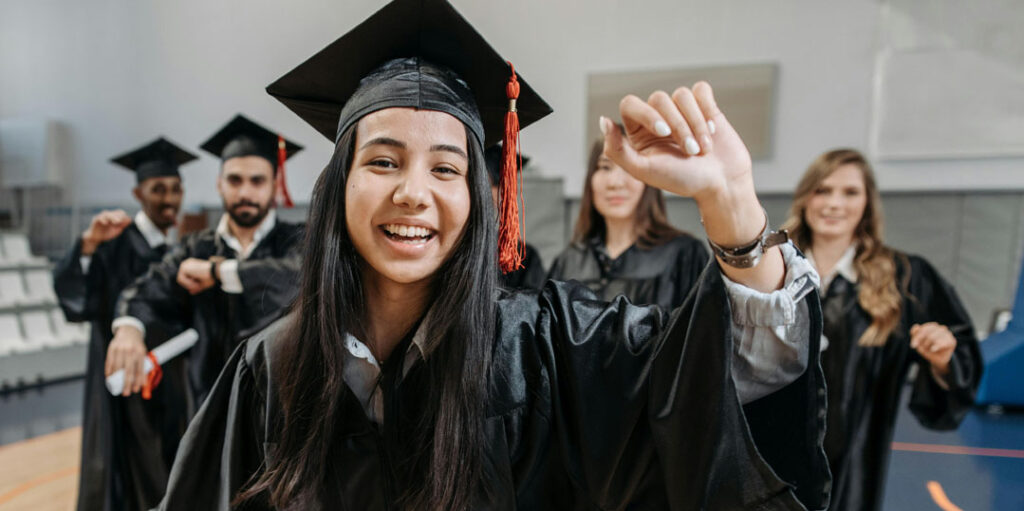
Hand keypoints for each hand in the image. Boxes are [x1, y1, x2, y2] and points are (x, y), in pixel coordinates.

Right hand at [82, 210, 131, 254]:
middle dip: (118, 217)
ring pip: (107, 214)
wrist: (97, 238)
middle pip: (114, 213)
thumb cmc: (108, 233)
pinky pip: (99, 218)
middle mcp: (108, 215)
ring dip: (112, 217)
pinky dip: (102, 219)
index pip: (120, 212)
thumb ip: (123, 225)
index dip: (123, 216)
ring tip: (116, 222)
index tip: (124, 221)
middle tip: (120, 222)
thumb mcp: (117, 230)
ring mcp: (101, 217)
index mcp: (114, 216)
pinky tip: (106, 223)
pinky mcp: (95, 220)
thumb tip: (129, 219)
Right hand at [105, 326, 146, 395]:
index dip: (138, 381)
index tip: (136, 390)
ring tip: (117, 387)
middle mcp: (131, 351)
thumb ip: (143, 366)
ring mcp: (120, 349)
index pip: (140, 369)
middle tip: (126, 393)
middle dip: (127, 384)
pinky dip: (109, 372)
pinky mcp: (112, 348)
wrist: (129, 331)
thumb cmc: (136, 346)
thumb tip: (142, 384)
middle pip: (129, 371)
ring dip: (116, 380)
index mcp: (140, 352)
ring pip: (117, 368)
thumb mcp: (143, 353)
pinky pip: (109, 363)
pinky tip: (109, 378)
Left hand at [176, 258, 215, 294]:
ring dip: (189, 285)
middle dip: (189, 285)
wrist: (214, 271)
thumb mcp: (202, 283)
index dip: (190, 285)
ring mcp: (184, 264)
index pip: (185, 277)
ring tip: (198, 285)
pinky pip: (180, 279)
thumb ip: (196, 287)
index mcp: (191, 264)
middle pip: (182, 278)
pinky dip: (188, 284)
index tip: (198, 287)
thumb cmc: (211, 276)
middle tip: (198, 287)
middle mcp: (186, 263)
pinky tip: (196, 282)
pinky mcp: (183, 268)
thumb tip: (190, 292)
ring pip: (180, 280)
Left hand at [601, 82, 750, 203]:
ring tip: (704, 149)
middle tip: (690, 152)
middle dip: (678, 125)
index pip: (630, 104)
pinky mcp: (704, 106)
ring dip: (696, 123)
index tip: (664, 133)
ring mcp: (681, 110)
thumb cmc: (682, 180)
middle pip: (659, 99)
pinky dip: (707, 110)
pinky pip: (701, 90)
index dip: (646, 114)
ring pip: (682, 95)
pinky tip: (712, 131)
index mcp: (638, 132)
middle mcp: (658, 118)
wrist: (721, 184)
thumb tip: (603, 121)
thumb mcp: (645, 171)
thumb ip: (617, 150)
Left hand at [910, 322, 956, 373]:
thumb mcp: (919, 343)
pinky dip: (935, 346)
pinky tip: (932, 349)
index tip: (913, 346)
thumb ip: (915, 334)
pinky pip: (942, 342)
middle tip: (922, 349)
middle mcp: (941, 328)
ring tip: (929, 349)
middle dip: (922, 341)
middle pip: (928, 332)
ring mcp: (947, 334)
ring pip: (933, 337)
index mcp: (933, 327)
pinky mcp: (952, 341)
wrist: (939, 360)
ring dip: (928, 345)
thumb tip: (916, 326)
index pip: (924, 328)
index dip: (917, 336)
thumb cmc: (929, 349)